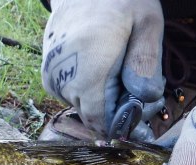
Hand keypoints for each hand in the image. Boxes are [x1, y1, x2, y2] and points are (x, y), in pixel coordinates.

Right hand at [41, 0, 164, 136]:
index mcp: (88, 67)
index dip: (125, 122)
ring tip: (124, 73)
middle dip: (120, 111)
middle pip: (94, 117)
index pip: (101, 120)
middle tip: (143, 87)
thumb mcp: (146, 22)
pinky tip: (106, 70)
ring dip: (107, 101)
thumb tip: (146, 98)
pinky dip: (94, 92)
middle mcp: (62, 77)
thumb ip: (146, 61)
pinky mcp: (49, 77)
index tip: (146, 107)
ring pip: (85, 108)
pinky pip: (76, 97)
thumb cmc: (119, 1)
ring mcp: (52, 79)